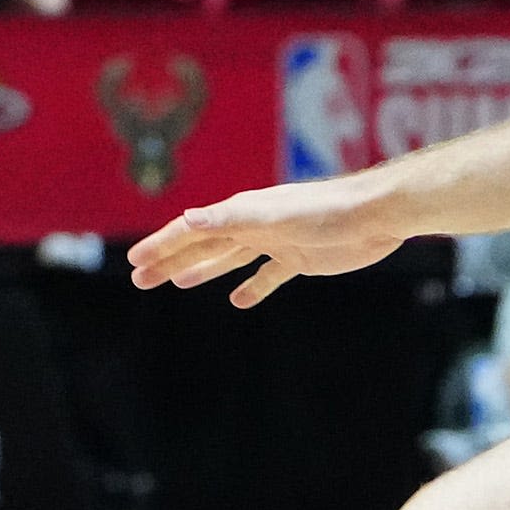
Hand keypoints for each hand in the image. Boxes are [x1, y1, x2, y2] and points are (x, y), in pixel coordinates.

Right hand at [128, 178, 400, 307]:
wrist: (374, 215)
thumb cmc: (325, 209)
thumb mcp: (273, 216)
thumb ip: (230, 218)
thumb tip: (187, 219)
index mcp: (241, 213)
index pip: (191, 231)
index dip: (161, 246)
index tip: (134, 262)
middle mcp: (253, 225)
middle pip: (203, 245)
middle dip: (171, 261)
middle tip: (140, 278)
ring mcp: (275, 242)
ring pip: (229, 258)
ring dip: (202, 270)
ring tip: (177, 282)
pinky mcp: (298, 258)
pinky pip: (267, 275)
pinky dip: (252, 287)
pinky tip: (239, 300)